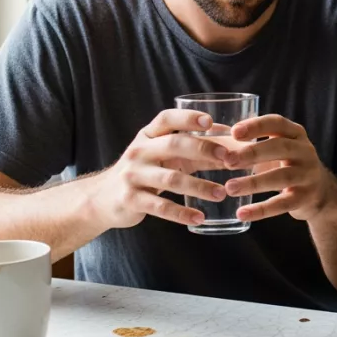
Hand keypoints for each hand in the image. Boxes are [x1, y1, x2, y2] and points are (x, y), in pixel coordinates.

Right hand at [92, 109, 232, 228]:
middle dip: (203, 149)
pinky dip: (182, 213)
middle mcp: (139, 151)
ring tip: (222, 193)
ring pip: (171, 179)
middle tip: (228, 159)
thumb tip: (233, 146)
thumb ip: (194, 150)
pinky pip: (160, 207)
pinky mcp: (130, 199)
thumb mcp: (163, 155)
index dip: (188, 118)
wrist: (103, 198)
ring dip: (200, 186)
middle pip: (174, 145)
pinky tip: (200, 218)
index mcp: (148, 136)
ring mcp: (133, 175)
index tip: (210, 122)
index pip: (166, 119)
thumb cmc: (145, 171)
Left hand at [222, 115, 336, 221]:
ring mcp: (308, 175)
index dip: (256, 126)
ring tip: (230, 188)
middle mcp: (305, 151)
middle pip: (280, 148)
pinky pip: (282, 204)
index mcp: (295, 133)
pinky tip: (241, 213)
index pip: (276, 123)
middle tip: (227, 161)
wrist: (319, 192)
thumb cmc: (287, 165)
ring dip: (254, 182)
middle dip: (252, 153)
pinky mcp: (305, 198)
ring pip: (281, 177)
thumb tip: (213, 136)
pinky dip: (261, 210)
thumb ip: (253, 141)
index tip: (233, 132)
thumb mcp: (278, 148)